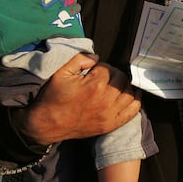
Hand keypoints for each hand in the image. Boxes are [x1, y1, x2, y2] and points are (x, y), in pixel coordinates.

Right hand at [10, 53, 140, 145]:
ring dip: (124, 86)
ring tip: (115, 85)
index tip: (94, 71)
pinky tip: (131, 95)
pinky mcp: (110, 124)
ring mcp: (109, 114)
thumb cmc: (53, 98)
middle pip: (122, 79)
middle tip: (103, 77)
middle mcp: (105, 100)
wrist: (47, 124)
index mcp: (94, 85)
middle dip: (113, 74)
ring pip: (130, 93)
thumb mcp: (61, 73)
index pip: (108, 68)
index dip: (101, 67)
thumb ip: (80, 59)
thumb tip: (96, 57)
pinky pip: (132, 111)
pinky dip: (135, 101)